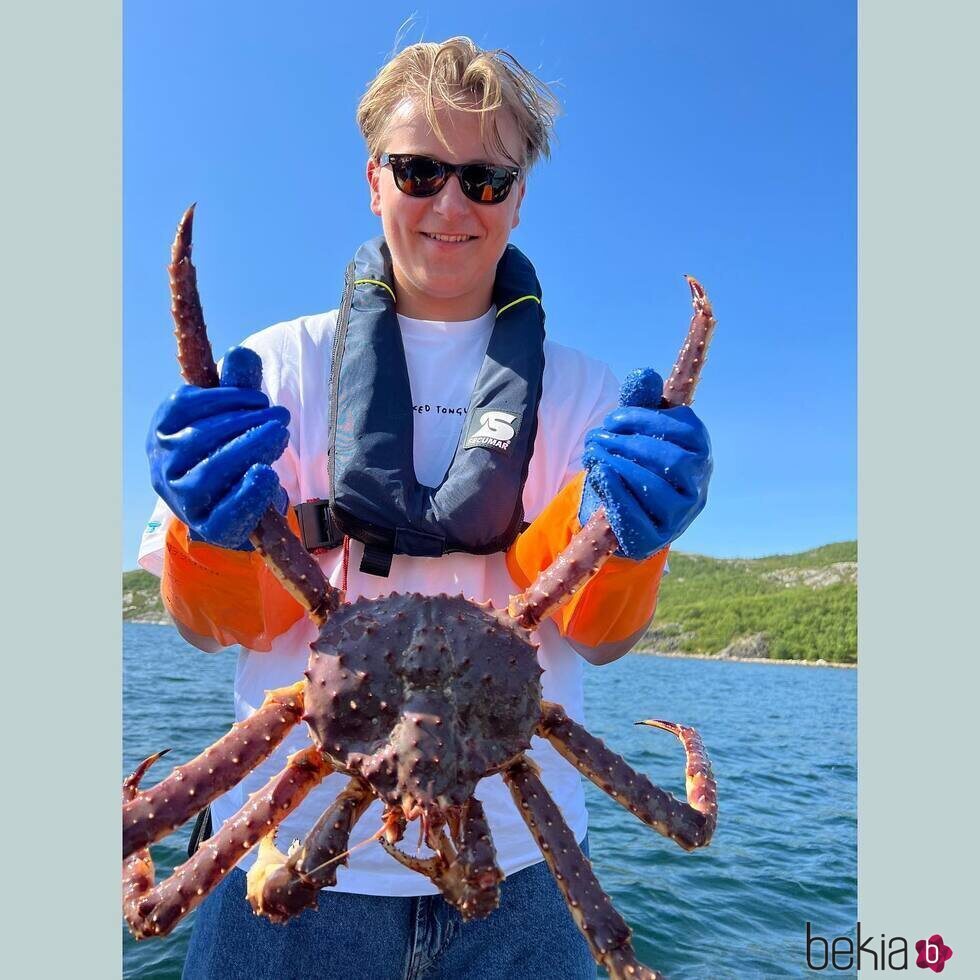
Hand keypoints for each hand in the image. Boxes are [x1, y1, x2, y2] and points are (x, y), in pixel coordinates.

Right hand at [146, 347, 289, 549]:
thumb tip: (241, 353)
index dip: (224, 398)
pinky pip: (223, 514)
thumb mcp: (235, 414)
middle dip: (244, 423)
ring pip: (208, 475)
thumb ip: (238, 385)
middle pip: (198, 439)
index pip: (183, 407)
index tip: (260, 398)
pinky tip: (267, 474)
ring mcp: (181, 500)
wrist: (235, 504)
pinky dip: (246, 493)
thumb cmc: (231, 449)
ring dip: (247, 450)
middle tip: (280, 417)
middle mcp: (163, 467)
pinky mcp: (206, 528)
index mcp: (163, 431)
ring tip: (279, 436)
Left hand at [578, 370, 711, 559]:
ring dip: (622, 467)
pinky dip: (618, 494)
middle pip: (674, 460)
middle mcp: (698, 483)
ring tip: (595, 455)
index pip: (685, 429)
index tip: (613, 418)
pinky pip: (640, 518)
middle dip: (632, 444)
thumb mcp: (639, 429)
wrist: (626, 510)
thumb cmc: (636, 461)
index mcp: (700, 450)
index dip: (646, 420)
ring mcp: (681, 514)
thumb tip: (645, 375)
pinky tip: (600, 475)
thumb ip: (641, 402)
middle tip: (598, 437)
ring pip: (660, 489)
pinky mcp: (657, 538)